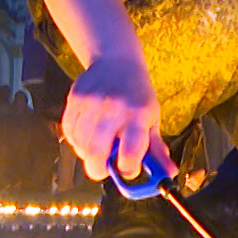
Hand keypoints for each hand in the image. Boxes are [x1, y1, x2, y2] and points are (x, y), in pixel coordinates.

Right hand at [60, 53, 172, 181]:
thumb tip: (169, 174)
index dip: (128, 169)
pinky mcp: (74, 99)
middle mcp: (113, 108)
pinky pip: (69, 132)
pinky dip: (77, 141)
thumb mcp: (152, 118)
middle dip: (99, 170)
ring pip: (80, 145)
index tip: (128, 169)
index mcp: (138, 114)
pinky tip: (88, 136)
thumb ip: (156, 149)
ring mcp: (91, 103)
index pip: (129, 153)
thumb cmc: (137, 95)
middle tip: (105, 169)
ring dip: (87, 155)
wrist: (116, 62)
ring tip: (98, 147)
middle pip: (96, 154)